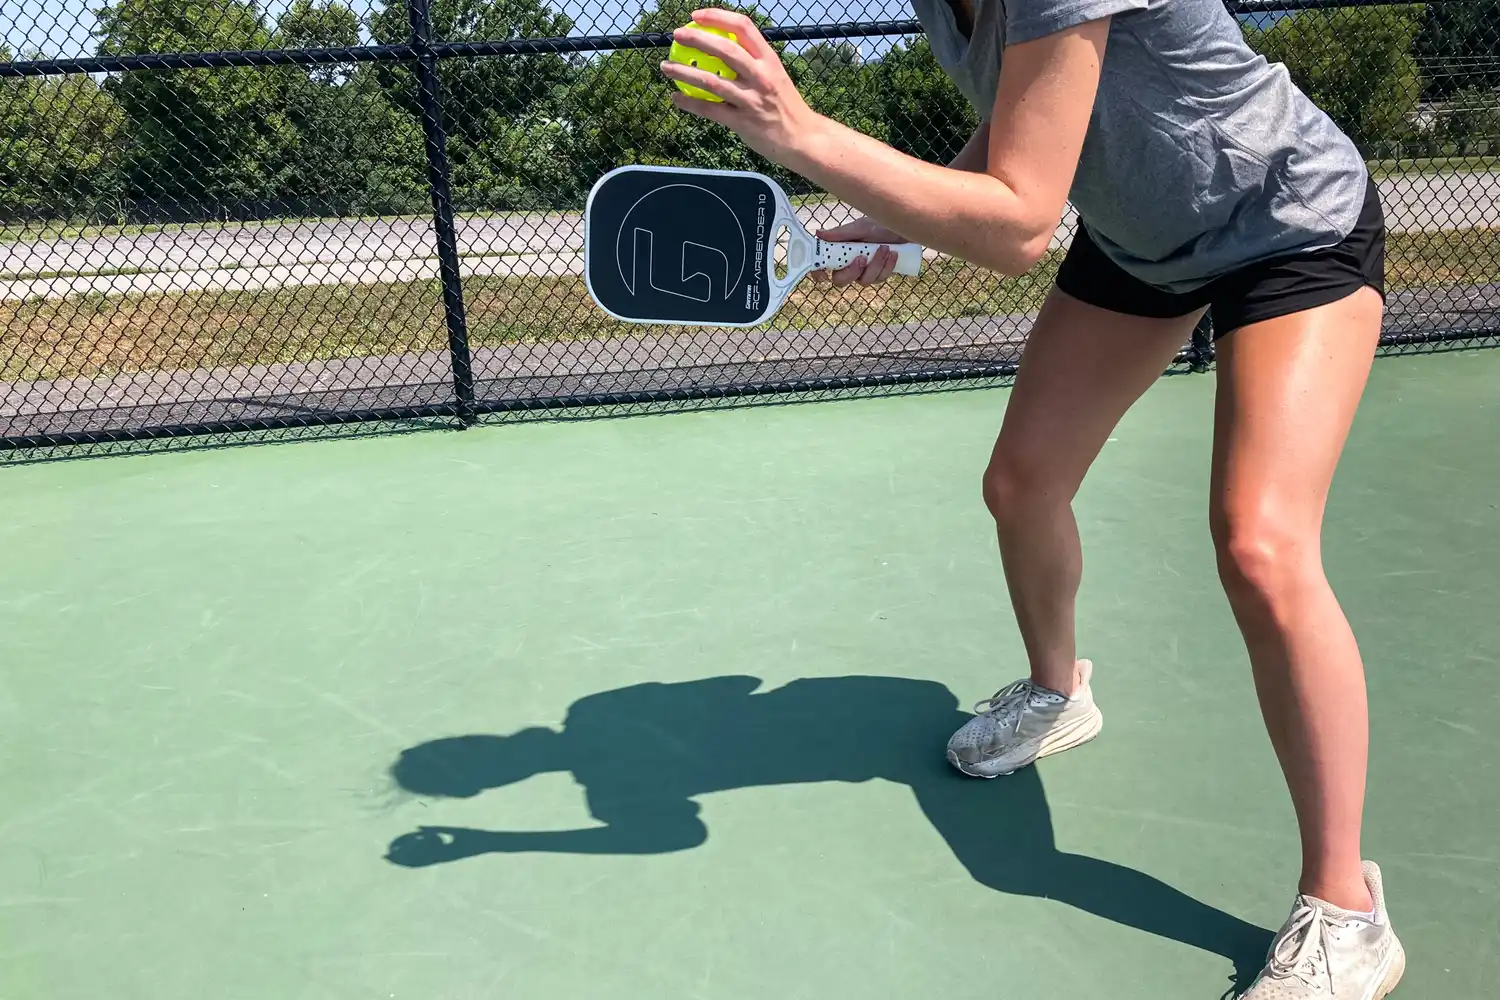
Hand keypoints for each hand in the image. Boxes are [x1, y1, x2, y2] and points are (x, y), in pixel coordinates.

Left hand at [660, 9, 820, 162]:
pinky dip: (690, 103)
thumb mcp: (775, 76)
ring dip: (684, 72)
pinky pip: (710, 110)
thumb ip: (753, 62)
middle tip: (676, 36)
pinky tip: (676, 98)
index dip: (717, 17)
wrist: (803, 139)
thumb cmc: (786, 106)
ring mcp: (752, 99)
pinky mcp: (743, 122)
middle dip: (697, 39)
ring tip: (665, 67)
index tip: (696, 16)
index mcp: (769, 60)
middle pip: (725, 49)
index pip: (743, 27)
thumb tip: (723, 47)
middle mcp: (761, 76)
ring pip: (712, 81)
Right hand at [810, 216, 908, 286]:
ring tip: (885, 248)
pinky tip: (893, 254)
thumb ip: (841, 234)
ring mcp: (865, 271)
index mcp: (840, 251)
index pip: (823, 266)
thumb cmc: (880, 224)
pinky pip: (879, 279)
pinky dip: (887, 267)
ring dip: (875, 265)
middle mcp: (849, 263)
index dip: (818, 274)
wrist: (904, 227)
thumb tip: (818, 234)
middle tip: (861, 258)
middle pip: (841, 281)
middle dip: (851, 272)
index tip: (824, 275)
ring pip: (863, 281)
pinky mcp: (879, 274)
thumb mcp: (861, 227)